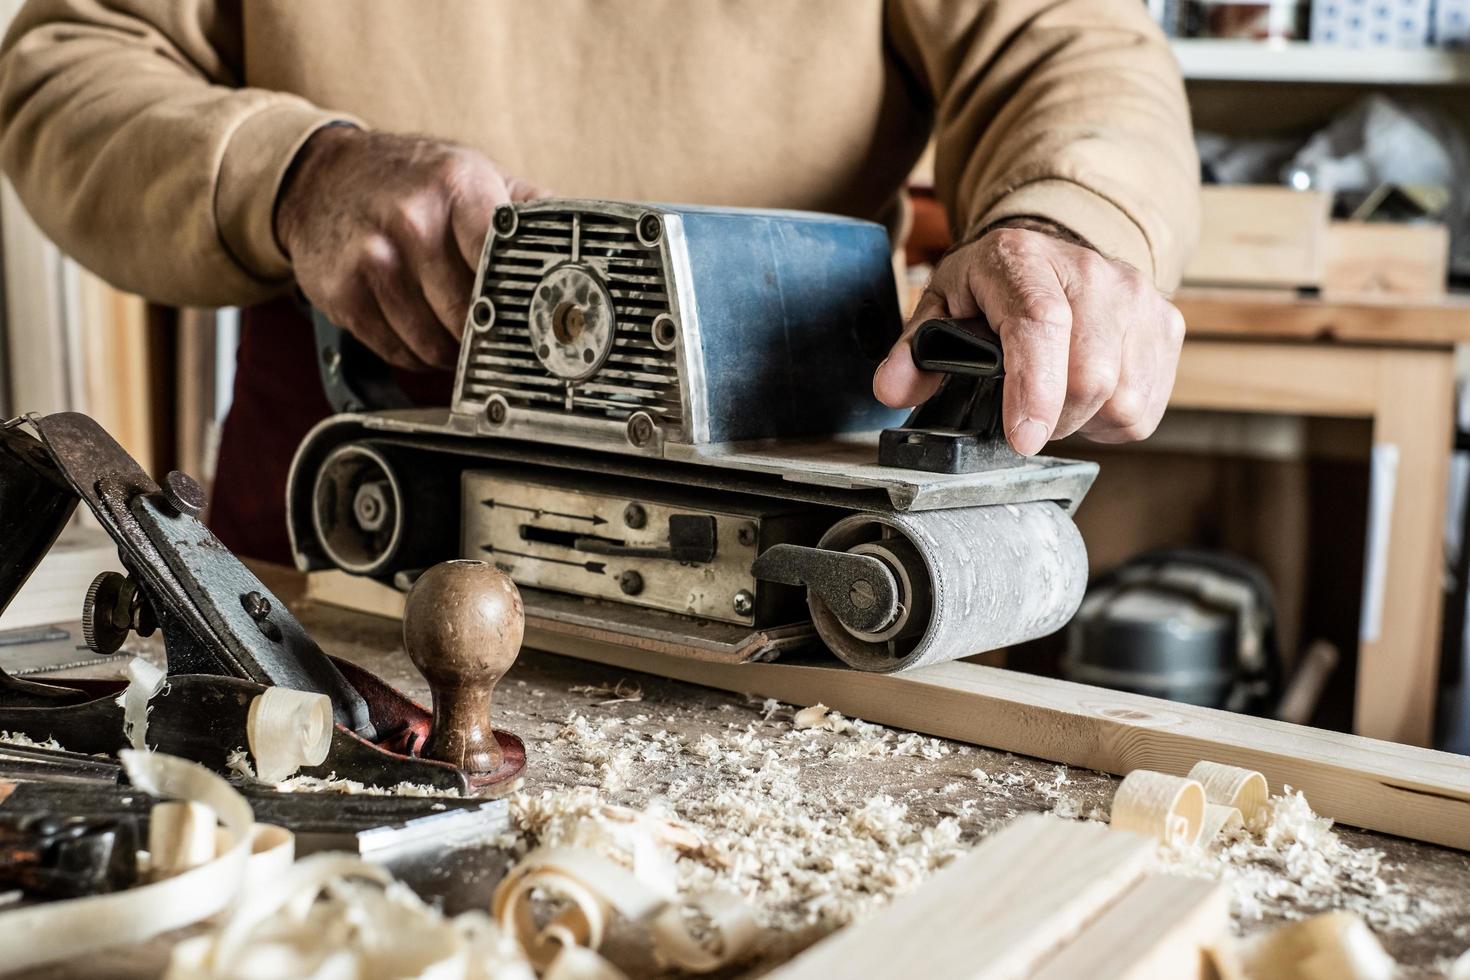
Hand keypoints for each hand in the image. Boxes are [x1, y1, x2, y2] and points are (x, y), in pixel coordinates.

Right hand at [275, 127, 546, 370]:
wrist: (320, 178)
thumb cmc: (410, 180)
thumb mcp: (472, 173)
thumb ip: (530, 207)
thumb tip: (586, 241)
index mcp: (457, 187)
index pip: (503, 260)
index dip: (522, 301)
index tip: (538, 322)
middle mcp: (412, 221)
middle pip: (471, 314)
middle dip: (489, 335)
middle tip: (497, 334)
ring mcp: (373, 259)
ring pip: (435, 344)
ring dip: (454, 353)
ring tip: (457, 332)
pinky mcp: (343, 294)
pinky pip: (400, 352)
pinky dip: (418, 355)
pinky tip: (421, 330)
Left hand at [873, 223, 1184, 454]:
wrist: (1056, 248)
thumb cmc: (996, 284)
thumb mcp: (943, 304)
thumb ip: (913, 350)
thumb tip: (892, 390)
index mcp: (1023, 260)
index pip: (1041, 325)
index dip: (1034, 388)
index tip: (1023, 438)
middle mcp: (1092, 272)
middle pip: (1090, 377)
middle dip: (1051, 418)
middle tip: (1023, 413)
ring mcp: (1139, 297)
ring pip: (1121, 400)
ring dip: (1081, 420)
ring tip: (1054, 394)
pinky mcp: (1167, 325)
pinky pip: (1145, 406)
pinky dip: (1110, 418)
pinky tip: (1087, 394)